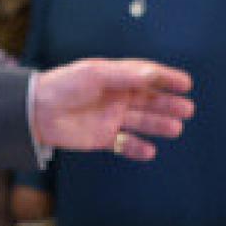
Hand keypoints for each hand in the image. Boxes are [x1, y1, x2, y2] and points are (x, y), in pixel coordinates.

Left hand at [31, 60, 193, 160]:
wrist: (37, 111)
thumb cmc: (65, 85)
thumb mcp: (96, 74)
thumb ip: (126, 74)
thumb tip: (154, 74)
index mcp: (116, 78)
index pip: (147, 76)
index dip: (167, 79)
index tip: (186, 83)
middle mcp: (116, 97)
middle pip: (149, 101)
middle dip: (168, 104)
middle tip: (187, 109)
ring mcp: (110, 118)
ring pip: (141, 122)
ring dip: (159, 125)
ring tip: (176, 129)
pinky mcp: (102, 138)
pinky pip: (125, 144)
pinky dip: (137, 148)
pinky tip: (149, 151)